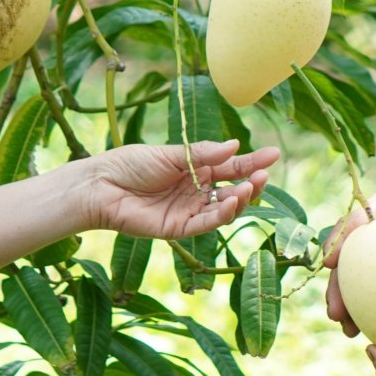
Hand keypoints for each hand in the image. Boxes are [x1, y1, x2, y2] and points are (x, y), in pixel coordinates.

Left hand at [82, 139, 276, 239]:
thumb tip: (235, 146)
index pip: (231, 166)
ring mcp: (189, 211)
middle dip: (251, 183)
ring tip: (250, 187)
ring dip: (240, 200)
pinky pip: (205, 224)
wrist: (101, 186)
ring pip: (223, 209)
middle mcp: (197, 191)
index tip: (274, 154)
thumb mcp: (171, 154)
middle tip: (263, 175)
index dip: (252, 162)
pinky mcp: (179, 229)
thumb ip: (202, 154)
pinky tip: (232, 203)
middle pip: (232, 189)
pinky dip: (221, 215)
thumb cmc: (131, 164)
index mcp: (196, 169)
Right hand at [323, 168, 375, 336]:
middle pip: (345, 261)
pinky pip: (373, 292)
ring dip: (347, 305)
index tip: (329, 263)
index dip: (338, 242)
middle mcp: (368, 234)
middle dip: (336, 287)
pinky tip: (371, 333)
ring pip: (354, 282)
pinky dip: (369, 311)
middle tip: (335, 312)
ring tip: (348, 330)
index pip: (353, 223)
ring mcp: (374, 255)